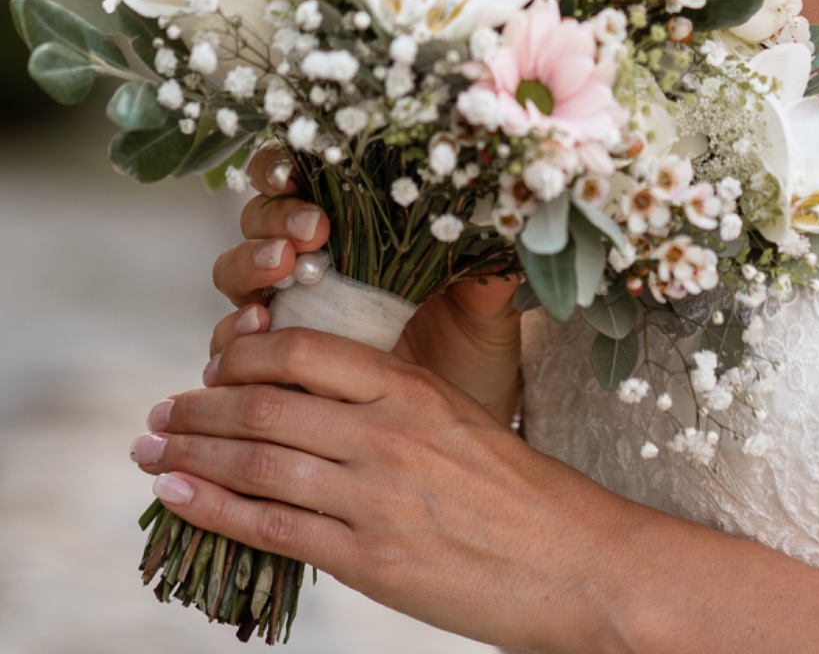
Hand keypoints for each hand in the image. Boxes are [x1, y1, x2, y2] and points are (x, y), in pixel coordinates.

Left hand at [129, 326, 631, 652]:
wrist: (575, 560)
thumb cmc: (518, 490)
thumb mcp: (458, 416)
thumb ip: (391, 402)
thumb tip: (315, 398)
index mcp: (411, 387)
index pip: (304, 352)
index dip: (244, 351)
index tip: (212, 362)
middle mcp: (387, 433)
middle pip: (266, 405)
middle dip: (199, 406)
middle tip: (159, 411)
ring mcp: (375, 498)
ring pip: (258, 463)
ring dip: (191, 454)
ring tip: (151, 451)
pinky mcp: (370, 560)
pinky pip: (273, 528)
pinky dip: (214, 509)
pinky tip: (178, 496)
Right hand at [210, 147, 522, 425]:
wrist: (456, 445)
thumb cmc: (470, 359)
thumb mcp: (486, 311)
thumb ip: (487, 267)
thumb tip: (505, 215)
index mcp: (361, 231)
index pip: (308, 177)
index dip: (294, 171)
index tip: (320, 199)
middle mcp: (314, 265)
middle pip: (261, 218)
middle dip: (272, 221)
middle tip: (304, 242)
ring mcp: (286, 314)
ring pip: (237, 274)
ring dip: (246, 272)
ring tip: (272, 290)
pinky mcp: (269, 369)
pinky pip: (230, 346)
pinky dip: (230, 341)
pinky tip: (246, 345)